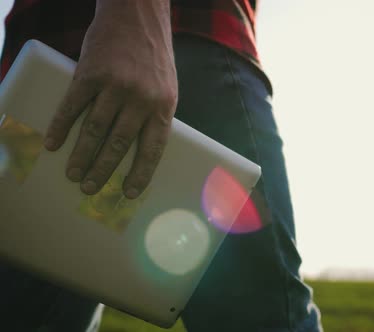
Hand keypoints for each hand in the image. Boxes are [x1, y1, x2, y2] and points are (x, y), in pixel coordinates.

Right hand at [43, 0, 177, 198]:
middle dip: (103, 170)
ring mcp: (115, 86)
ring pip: (95, 130)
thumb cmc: (153, 57)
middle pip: (119, 144)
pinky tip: (53, 143)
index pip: (153, 149)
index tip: (128, 192)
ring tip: (73, 174)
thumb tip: (140, 148)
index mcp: (164, 106)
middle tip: (90, 188)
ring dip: (81, 155)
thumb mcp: (167, 88)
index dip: (140, 173)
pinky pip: (72, 106)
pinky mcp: (90, 73)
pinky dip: (61, 126)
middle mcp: (141, 99)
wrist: (137, 17)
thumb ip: (155, 115)